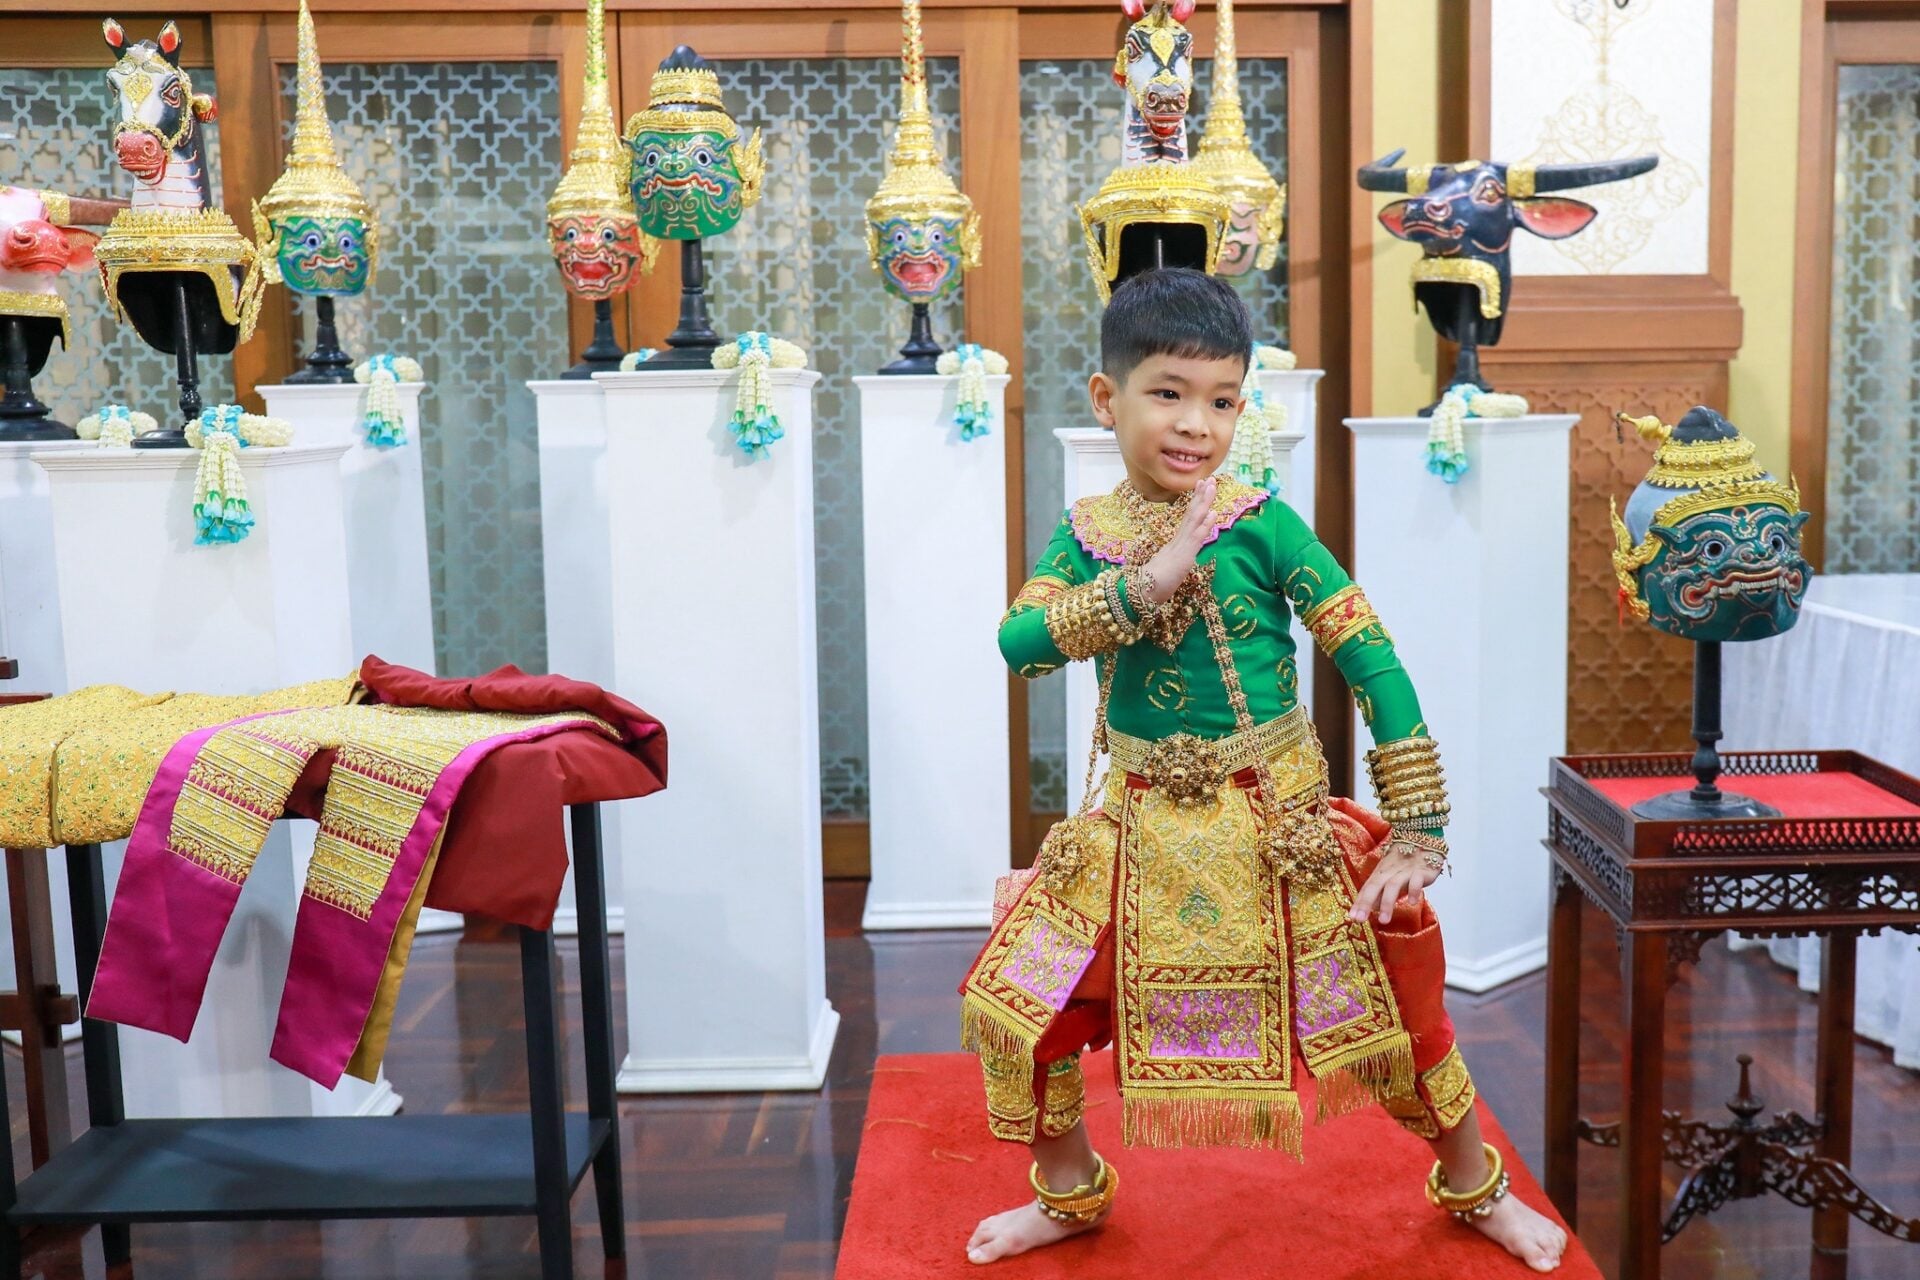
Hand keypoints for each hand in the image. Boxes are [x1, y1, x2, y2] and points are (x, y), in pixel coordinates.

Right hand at [1139, 476, 1217, 605]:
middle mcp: (1178, 540)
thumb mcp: (1169, 568)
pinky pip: (1196, 538)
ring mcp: (1180, 547)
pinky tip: (1212, 513)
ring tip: (1212, 486)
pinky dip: (1205, 524)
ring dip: (1204, 502)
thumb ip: (1175, 558)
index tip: (1202, 485)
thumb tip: (1182, 552)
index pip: (1188, 518)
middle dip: (1201, 495)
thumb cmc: (1152, 584)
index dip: (1196, 501)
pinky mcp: (1184, 556)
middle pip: (1192, 513)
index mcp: (1175, 542)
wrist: (1142, 593)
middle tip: (1210, 478)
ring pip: (1194, 520)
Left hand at [1346, 840, 1439, 924]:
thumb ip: (1380, 892)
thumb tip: (1369, 908)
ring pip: (1393, 885)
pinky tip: (1412, 902)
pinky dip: (1413, 890)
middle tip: (1360, 920)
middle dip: (1366, 903)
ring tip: (1384, 920)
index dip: (1359, 902)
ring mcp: (1405, 870)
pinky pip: (1416, 880)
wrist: (1424, 838)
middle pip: (1375, 885)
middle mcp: (1390, 871)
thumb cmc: (1404, 861)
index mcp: (1381, 873)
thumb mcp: (1390, 876)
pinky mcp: (1422, 870)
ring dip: (1387, 903)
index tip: (1352, 918)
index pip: (1367, 888)